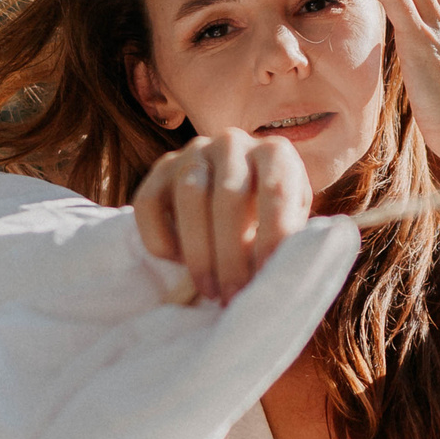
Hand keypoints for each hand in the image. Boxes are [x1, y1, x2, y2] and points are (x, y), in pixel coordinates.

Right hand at [133, 127, 312, 303]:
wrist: (236, 192)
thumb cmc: (268, 215)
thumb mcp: (291, 221)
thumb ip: (290, 240)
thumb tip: (283, 275)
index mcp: (274, 152)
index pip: (275, 189)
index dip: (272, 236)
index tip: (266, 276)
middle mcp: (233, 143)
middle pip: (228, 196)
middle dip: (230, 254)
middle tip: (232, 295)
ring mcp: (194, 152)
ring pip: (189, 196)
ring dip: (198, 252)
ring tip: (209, 290)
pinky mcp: (161, 168)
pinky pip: (148, 203)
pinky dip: (161, 239)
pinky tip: (178, 262)